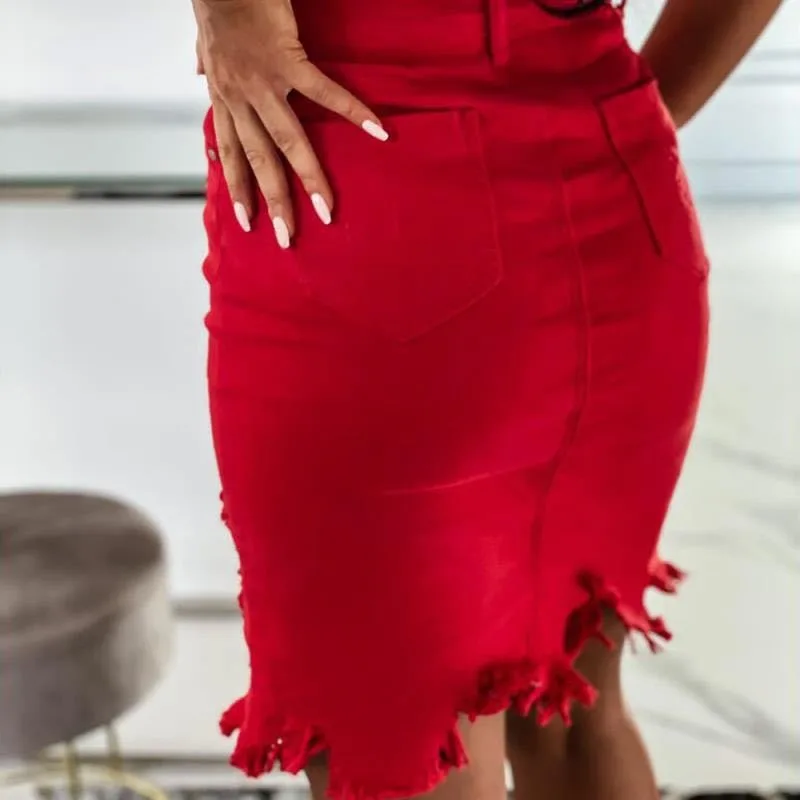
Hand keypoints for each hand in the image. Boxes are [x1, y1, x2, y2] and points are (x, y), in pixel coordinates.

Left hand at [193, 0, 387, 247]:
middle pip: (259, 160)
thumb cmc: (218, 2)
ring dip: (308, 177)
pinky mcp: (289, 59)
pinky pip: (324, 92)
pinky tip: (377, 131)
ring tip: (327, 208)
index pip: (231, 154)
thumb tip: (197, 72)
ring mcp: (264, 81)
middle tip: (288, 237)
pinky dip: (352, 112)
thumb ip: (205, 62)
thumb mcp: (204, 39)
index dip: (238, 190)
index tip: (248, 224)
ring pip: (287, 140)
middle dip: (274, 202)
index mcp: (223, 96)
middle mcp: (239, 97)